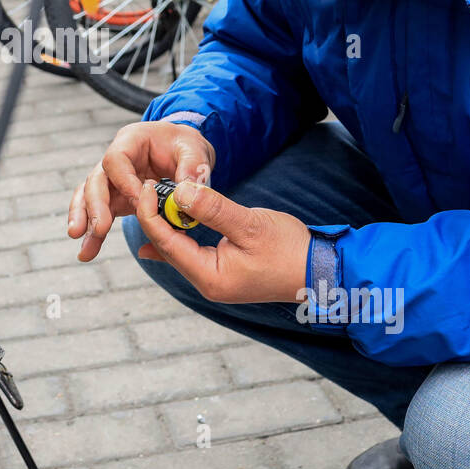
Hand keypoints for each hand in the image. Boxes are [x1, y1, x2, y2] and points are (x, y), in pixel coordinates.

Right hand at [69, 121, 214, 261]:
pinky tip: (89, 251)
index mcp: (131, 140)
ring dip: (86, 223)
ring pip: (90, 198)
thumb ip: (193, 167)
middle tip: (100, 229)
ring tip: (86, 250)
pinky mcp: (116, 197)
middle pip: (97, 180)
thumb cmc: (185, 147)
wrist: (183, 152)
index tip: (138, 203)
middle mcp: (116, 159)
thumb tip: (185, 193)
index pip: (116, 159)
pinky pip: (100, 212)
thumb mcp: (195, 150)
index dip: (123, 181)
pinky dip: (93, 232)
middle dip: (95, 206)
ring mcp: (113, 179)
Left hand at [135, 179, 310, 303]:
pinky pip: (191, 253)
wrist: (321, 270)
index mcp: (211, 277)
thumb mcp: (250, 224)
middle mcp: (208, 283)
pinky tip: (161, 230)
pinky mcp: (224, 272)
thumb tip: (180, 191)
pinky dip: (178, 236)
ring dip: (166, 224)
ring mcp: (215, 280)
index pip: (167, 243)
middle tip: (148, 186)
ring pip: (178, 249)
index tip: (147, 185)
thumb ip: (213, 209)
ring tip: (153, 197)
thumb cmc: (290, 249)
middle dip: (155, 217)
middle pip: (168, 247)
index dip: (151, 213)